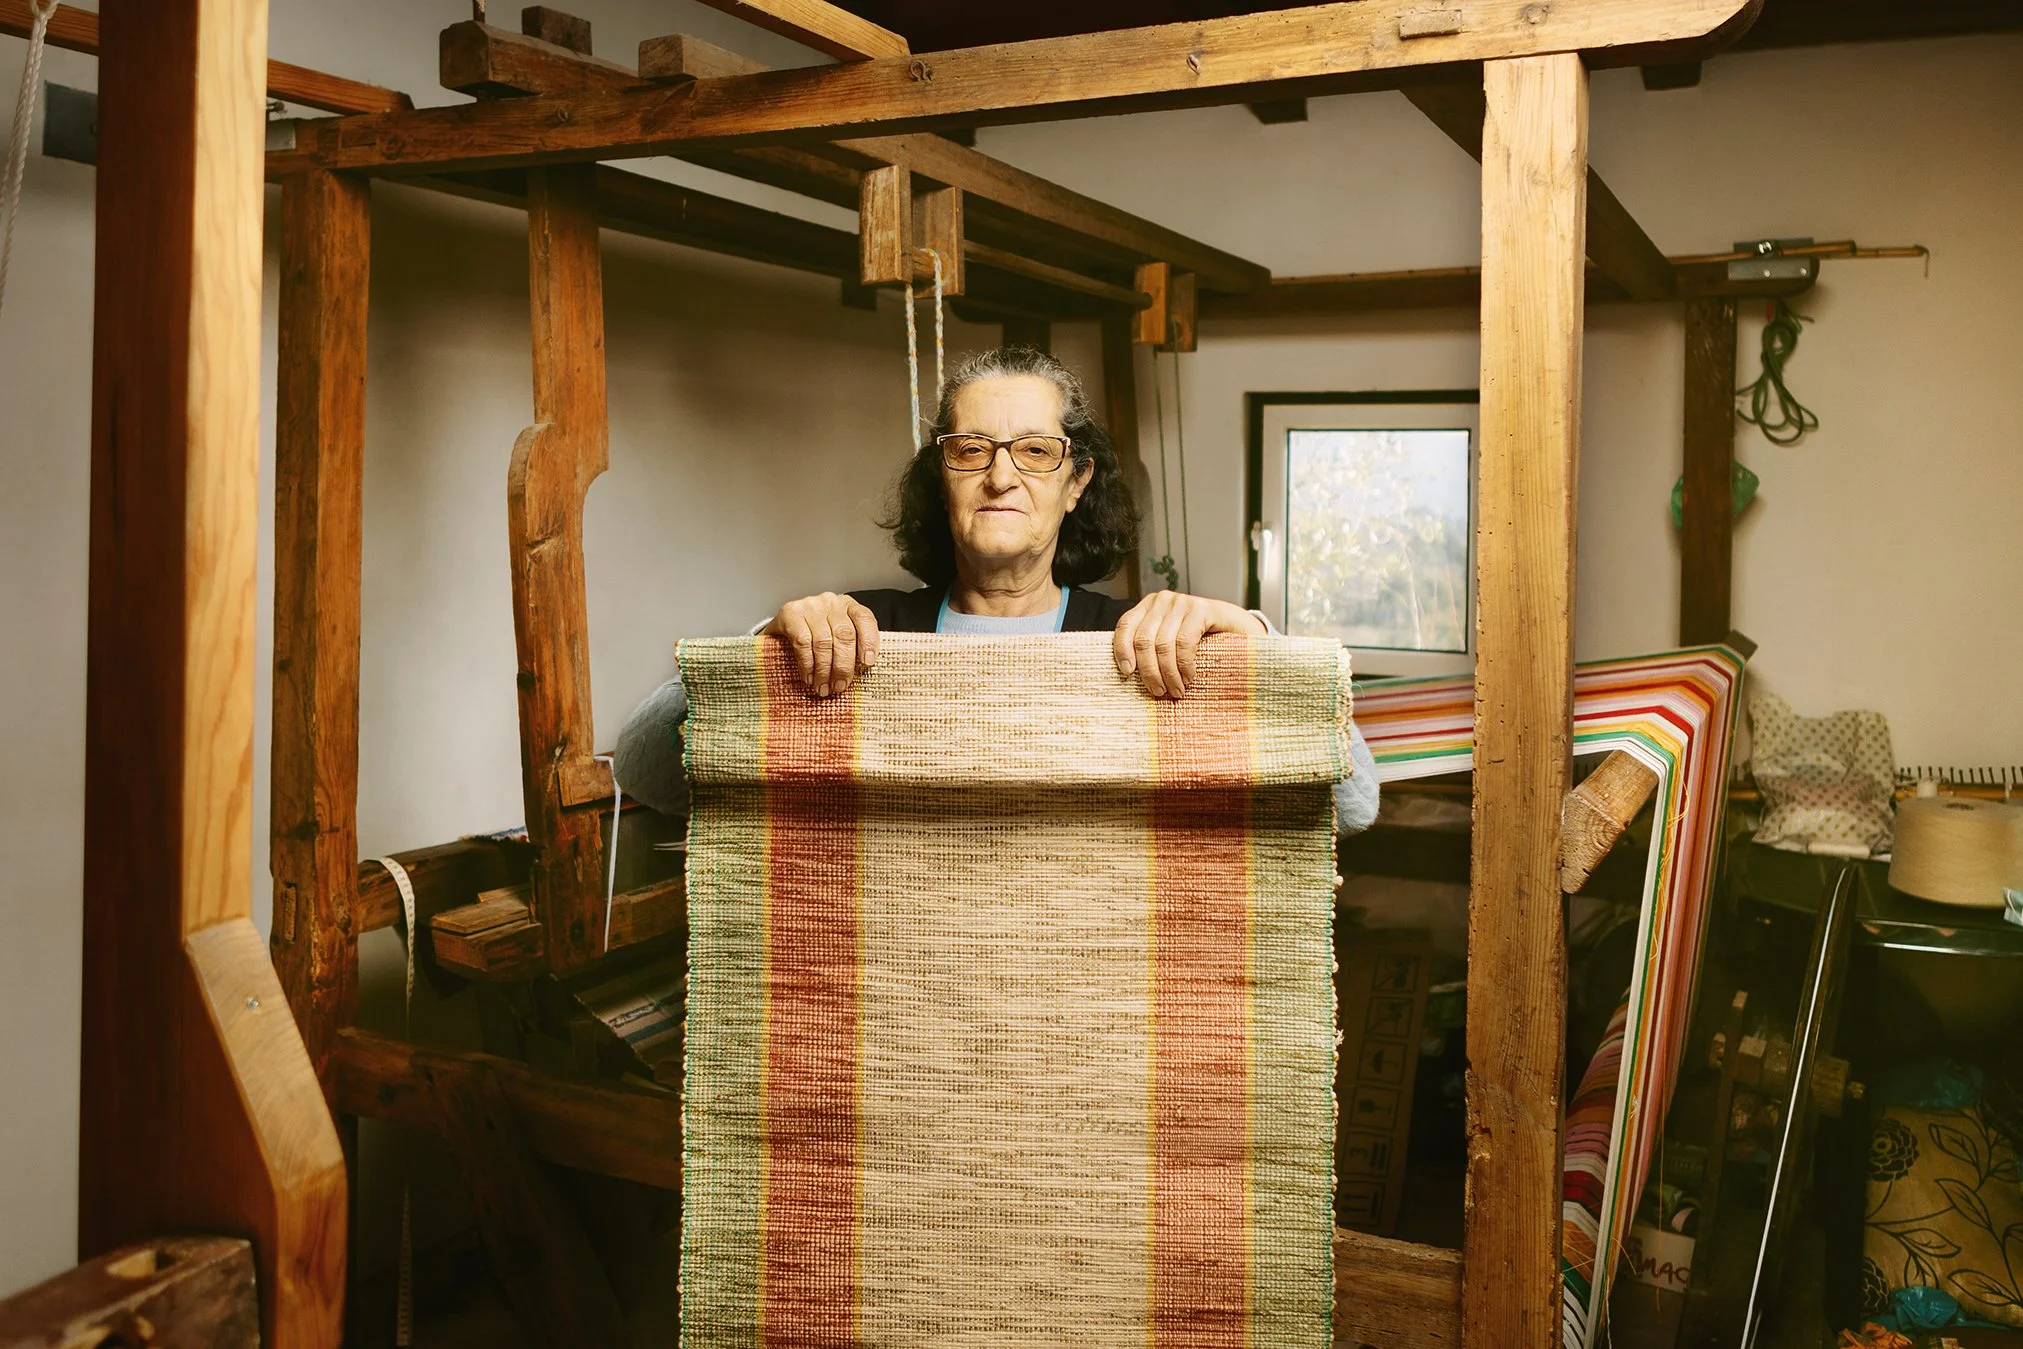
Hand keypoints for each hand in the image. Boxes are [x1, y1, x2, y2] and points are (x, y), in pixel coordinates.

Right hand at [764, 592, 879, 696]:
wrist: (782, 627)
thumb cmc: (815, 634)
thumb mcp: (837, 636)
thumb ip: (851, 647)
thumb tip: (862, 671)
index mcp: (848, 605)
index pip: (864, 618)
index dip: (869, 641)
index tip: (867, 663)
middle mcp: (831, 602)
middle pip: (844, 635)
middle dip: (843, 666)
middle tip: (839, 686)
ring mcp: (810, 606)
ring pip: (824, 642)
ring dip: (824, 670)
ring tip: (823, 686)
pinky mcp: (790, 613)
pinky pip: (802, 642)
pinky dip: (807, 664)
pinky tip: (809, 676)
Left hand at [1113, 591, 1266, 698]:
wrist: (1238, 628)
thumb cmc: (1201, 639)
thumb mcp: (1170, 641)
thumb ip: (1151, 648)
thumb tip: (1129, 673)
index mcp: (1149, 606)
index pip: (1125, 626)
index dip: (1122, 650)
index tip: (1127, 673)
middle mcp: (1163, 600)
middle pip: (1144, 639)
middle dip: (1149, 671)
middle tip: (1158, 691)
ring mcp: (1182, 603)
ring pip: (1163, 644)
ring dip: (1168, 673)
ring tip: (1175, 690)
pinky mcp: (1202, 609)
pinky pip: (1185, 642)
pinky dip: (1184, 665)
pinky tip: (1189, 677)